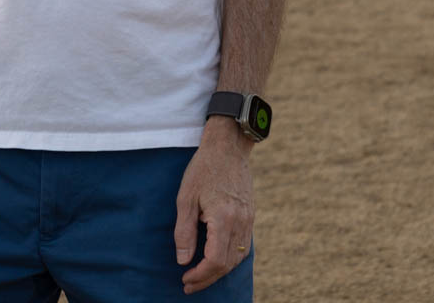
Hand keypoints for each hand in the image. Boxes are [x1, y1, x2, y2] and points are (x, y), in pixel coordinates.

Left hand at [174, 118, 254, 293]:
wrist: (228, 148)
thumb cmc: (203, 169)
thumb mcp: (185, 198)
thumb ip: (184, 231)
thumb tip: (183, 260)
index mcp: (224, 218)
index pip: (215, 260)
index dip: (200, 275)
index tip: (185, 278)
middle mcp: (240, 222)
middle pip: (227, 264)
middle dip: (207, 279)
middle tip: (188, 284)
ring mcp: (248, 220)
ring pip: (238, 258)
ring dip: (219, 271)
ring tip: (200, 276)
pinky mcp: (250, 216)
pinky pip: (243, 246)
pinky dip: (230, 259)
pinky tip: (216, 260)